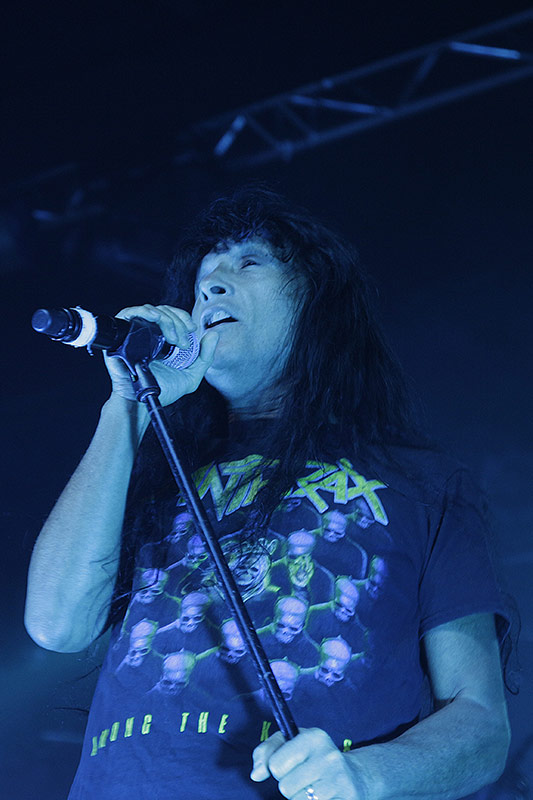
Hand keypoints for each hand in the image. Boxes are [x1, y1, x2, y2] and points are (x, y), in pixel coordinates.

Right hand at [104, 304, 218, 405]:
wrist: (144, 401)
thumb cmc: (164, 390)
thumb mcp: (191, 374)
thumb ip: (205, 356)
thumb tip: (213, 334)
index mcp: (164, 338)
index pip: (173, 315)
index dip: (183, 317)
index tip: (192, 328)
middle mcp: (150, 333)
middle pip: (164, 311)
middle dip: (177, 322)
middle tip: (181, 343)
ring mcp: (135, 333)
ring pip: (151, 311)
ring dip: (166, 320)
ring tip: (172, 339)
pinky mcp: (121, 336)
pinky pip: (129, 313)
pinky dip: (143, 311)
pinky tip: (154, 317)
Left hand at [251, 728, 366, 799]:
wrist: (354, 777)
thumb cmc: (314, 759)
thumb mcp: (290, 744)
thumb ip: (267, 752)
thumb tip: (256, 774)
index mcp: (313, 737)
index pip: (275, 765)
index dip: (278, 769)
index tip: (291, 765)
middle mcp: (328, 756)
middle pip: (285, 787)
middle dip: (290, 786)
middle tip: (305, 779)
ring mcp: (339, 780)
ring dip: (301, 799)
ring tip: (314, 788)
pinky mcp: (346, 799)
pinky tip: (323, 797)